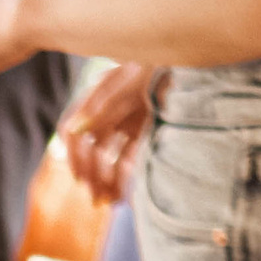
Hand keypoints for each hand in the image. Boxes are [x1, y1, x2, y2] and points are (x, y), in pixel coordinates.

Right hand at [60, 60, 157, 203]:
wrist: (190, 58)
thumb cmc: (158, 64)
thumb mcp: (129, 83)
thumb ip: (101, 106)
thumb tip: (71, 131)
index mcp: (97, 96)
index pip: (72, 131)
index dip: (73, 155)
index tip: (78, 177)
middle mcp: (107, 110)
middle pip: (90, 148)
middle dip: (91, 174)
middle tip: (96, 198)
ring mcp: (125, 120)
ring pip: (108, 157)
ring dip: (106, 180)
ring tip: (109, 201)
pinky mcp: (142, 129)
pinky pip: (128, 157)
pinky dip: (124, 175)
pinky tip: (123, 193)